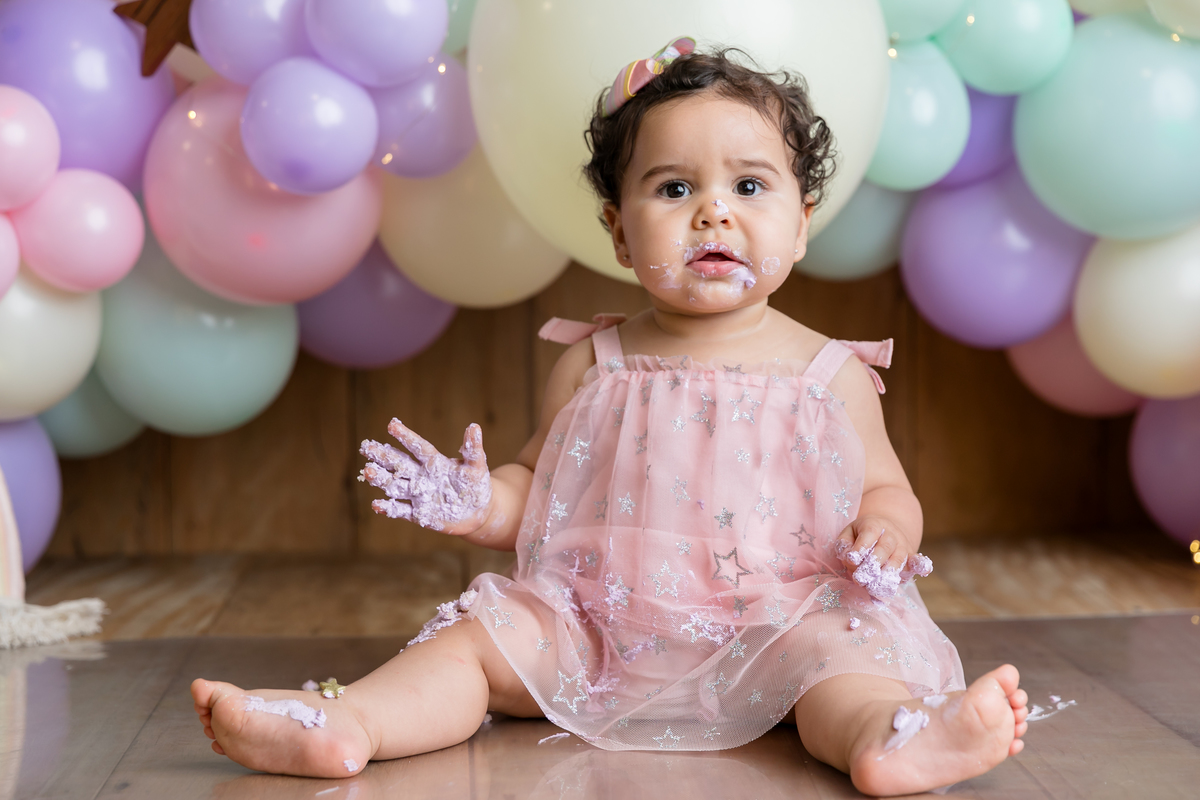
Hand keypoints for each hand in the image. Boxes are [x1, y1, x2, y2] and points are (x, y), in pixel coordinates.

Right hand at [359, 419, 492, 534]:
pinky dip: (389, 508)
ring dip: (381, 479)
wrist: (478, 512)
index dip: (406, 436)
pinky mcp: (420, 514)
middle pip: (400, 464)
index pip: (418, 447)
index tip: (392, 424)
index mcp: (435, 463)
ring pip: (396, 486)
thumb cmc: (477, 485)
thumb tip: (474, 426)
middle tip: (366, 446)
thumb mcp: (477, 466)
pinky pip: (401, 511)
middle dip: (383, 456)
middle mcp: (422, 477)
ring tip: (367, 471)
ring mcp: (419, 495)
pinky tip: (376, 504)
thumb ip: (472, 449)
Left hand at [834, 515, 931, 599]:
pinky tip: (924, 569)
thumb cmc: (861, 535)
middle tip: (860, 578)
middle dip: (872, 564)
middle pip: (884, 548)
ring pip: (898, 558)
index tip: (851, 559)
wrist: (885, 528)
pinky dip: (921, 565)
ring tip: (876, 586)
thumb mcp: (848, 533)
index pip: (869, 534)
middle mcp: (891, 534)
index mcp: (873, 524)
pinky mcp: (910, 557)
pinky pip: (917, 560)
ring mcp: (902, 545)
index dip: (861, 547)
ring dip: (888, 573)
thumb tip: (849, 559)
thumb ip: (844, 545)